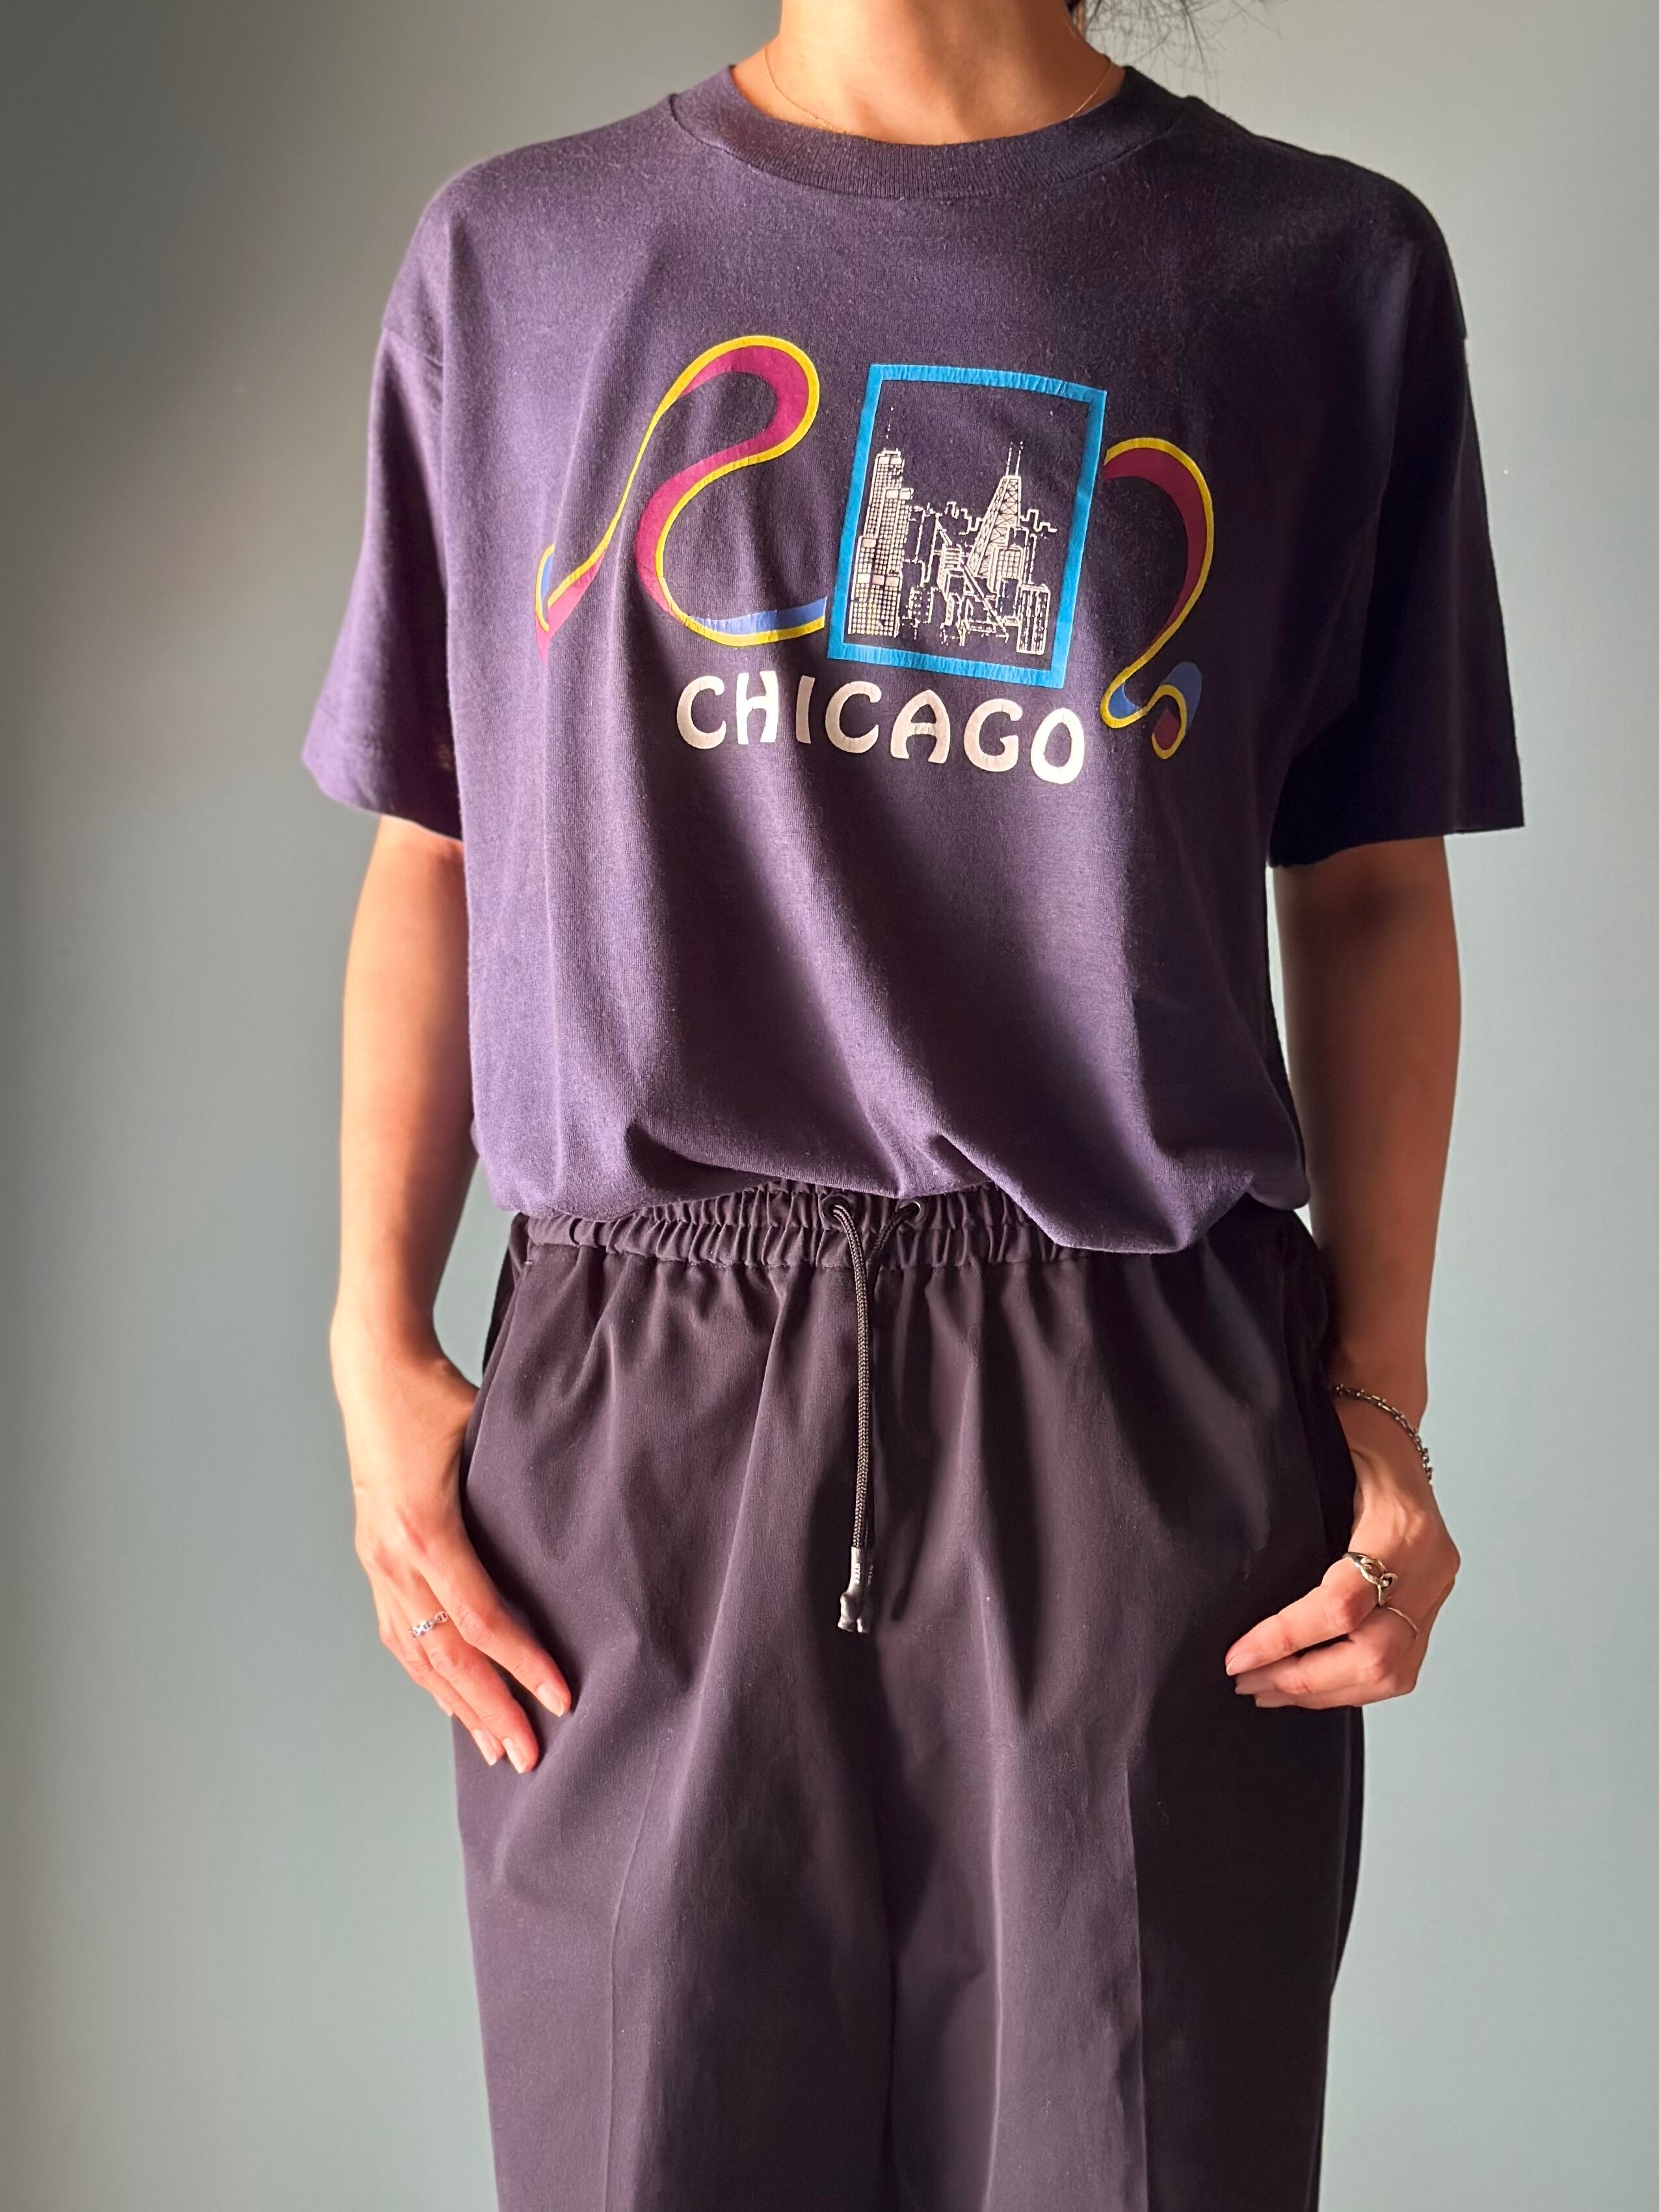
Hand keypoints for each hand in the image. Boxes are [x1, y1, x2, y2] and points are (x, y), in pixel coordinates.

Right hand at [333, 1327, 569, 1770]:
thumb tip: (581, 1525)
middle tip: (530, 1756)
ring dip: (456, 1704)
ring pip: (418, 1654)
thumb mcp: (489, 1434)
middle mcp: (394, 1558)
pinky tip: (449, 1696)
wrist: (375, 1369)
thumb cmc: (439, 1394)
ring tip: (493, 1746)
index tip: (561, 1698)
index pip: (480, 1619)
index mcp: (425, 1531)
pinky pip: (399, 1632)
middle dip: (491, 1709)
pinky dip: (427, 1672)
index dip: (522, 1663)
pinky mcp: (373, 1558)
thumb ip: (525, 1485)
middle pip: (447, 1655)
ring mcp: (377, 1562)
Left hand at [1224, 1397, 1459, 1707]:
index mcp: (1401, 1529)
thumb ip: (1292, 1518)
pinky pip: (1401, 1667)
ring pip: (1391, 1674)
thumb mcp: (1320, 1460)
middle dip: (1304, 1680)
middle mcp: (1429, 1567)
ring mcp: (1436, 1590)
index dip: (1286, 1638)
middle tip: (1246, 1682)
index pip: (1342, 1604)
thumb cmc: (1350, 1437)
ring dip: (1324, 1691)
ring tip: (1268, 1690)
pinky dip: (1350, 1684)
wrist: (1393, 1429)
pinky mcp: (1431, 1605)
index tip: (1237, 1656)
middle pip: (1374, 1656)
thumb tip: (1237, 1583)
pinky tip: (1308, 1683)